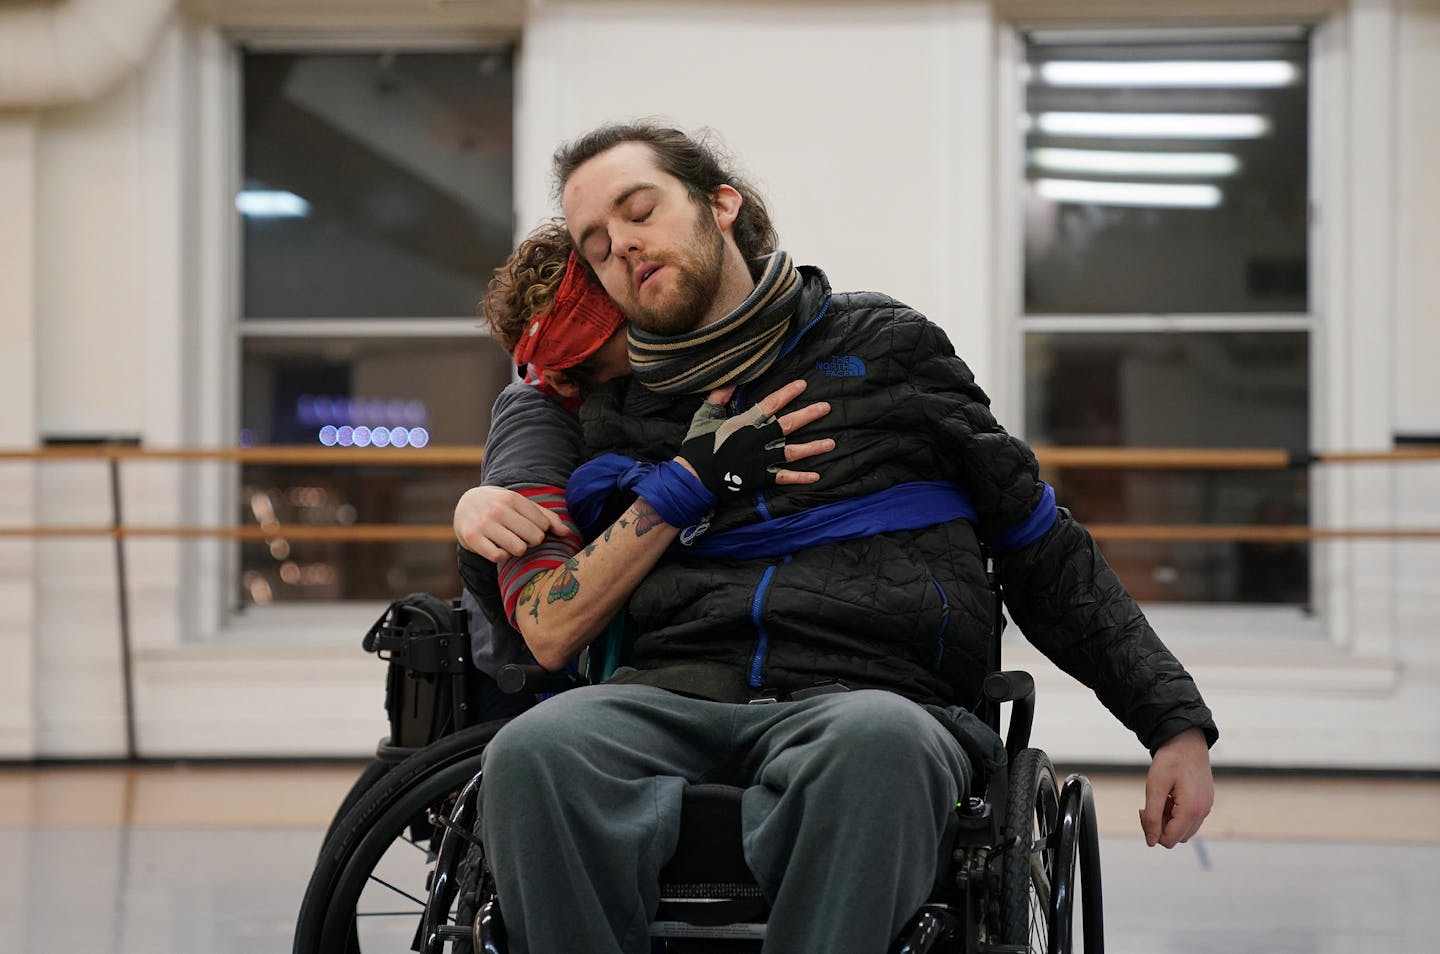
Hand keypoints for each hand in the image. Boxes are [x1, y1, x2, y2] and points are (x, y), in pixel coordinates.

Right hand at [454, 485, 570, 561]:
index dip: (540, 531)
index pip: (543, 525)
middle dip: (531, 541)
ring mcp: (484, 524)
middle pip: (534, 538)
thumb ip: (547, 517)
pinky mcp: (472, 539)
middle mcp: (498, 509)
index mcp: (513, 498)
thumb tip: (566, 533)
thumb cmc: (501, 506)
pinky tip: (498, 548)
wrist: (465, 505)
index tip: (530, 528)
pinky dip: (501, 556)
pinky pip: (498, 557)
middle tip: (521, 537)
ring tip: (510, 542)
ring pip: (518, 549)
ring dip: (517, 549)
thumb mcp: (521, 505)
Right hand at [676, 380, 833, 492]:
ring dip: (813, 447)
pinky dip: (800, 477)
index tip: (803, 385)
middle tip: (826, 408)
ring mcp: (761, 459)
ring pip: (792, 451)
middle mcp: (758, 438)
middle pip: (788, 424)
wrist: (694, 476)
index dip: (788, 393)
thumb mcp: (704, 416)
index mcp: (746, 422)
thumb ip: (719, 397)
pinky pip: (784, 477)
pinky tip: (817, 475)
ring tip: (831, 443)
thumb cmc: (698, 445)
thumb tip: (731, 381)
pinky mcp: (761, 477)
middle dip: (808, 415)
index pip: (771, 403)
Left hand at [1139, 727, 1213, 847]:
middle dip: (1160, 826)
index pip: (1170, 840)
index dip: (1152, 831)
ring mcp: (1206, 807)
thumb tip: (1151, 841)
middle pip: (1177, 837)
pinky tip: (1170, 797)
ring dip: (1169, 820)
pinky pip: (1190, 819)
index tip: (1143, 811)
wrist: (1186, 741)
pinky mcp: (1205, 802)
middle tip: (1149, 805)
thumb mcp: (1155, 787)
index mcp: (1191, 810)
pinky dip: (1177, 814)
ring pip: (1184, 830)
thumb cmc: (1170, 760)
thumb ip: (1152, 817)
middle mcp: (1203, 812)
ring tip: (1162, 799)